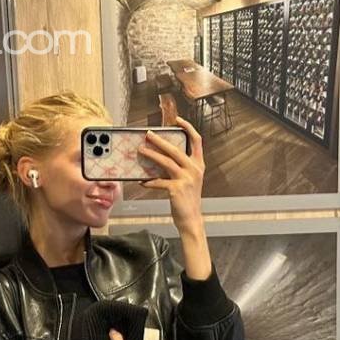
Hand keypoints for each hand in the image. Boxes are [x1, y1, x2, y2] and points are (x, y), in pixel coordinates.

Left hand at [138, 114, 204, 229]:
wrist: (191, 219)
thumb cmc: (188, 200)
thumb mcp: (189, 180)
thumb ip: (180, 168)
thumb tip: (160, 157)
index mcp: (198, 165)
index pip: (197, 140)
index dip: (188, 127)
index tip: (177, 120)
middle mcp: (194, 169)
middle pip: (175, 149)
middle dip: (160, 140)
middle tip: (148, 135)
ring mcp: (186, 179)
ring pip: (165, 162)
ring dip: (151, 155)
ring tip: (141, 151)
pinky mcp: (176, 189)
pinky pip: (158, 181)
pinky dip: (149, 181)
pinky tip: (141, 181)